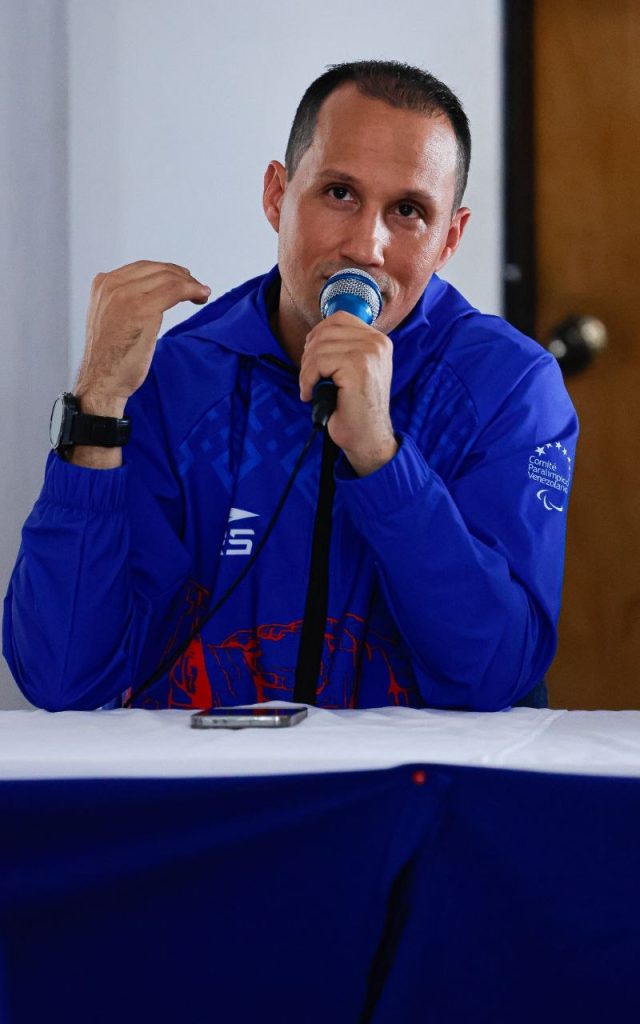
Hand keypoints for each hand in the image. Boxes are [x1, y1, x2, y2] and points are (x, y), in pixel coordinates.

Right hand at [75, 259, 210, 415]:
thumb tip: (150, 296)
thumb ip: (123, 302)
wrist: (103, 381)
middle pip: (157, 269)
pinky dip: (192, 290)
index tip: (184, 280)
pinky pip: (175, 290)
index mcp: (103, 284)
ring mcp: (126, 295)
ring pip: (168, 277)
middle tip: (197, 287)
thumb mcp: (110, 319)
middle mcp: (112, 285)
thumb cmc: (109, 359)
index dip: (168, 271)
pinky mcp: (142, 309)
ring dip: (190, 284)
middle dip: (181, 276)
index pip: (143, 267)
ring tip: (202, 294)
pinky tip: (202, 296)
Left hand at [299, 311, 397, 475]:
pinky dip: (307, 380)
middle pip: (325, 331)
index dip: (318, 337)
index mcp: (379, 341)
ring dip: (306, 370)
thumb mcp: (355, 370)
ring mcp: (369, 353)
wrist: (368, 438)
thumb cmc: (356, 408)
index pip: (339, 319)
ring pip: (319, 347)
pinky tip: (310, 395)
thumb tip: (314, 336)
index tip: (313, 360)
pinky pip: (318, 363)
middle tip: (309, 378)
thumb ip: (343, 348)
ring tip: (310, 388)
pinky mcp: (357, 366)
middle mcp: (378, 343)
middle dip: (309, 355)